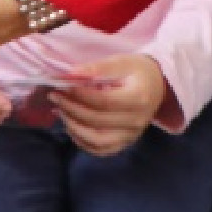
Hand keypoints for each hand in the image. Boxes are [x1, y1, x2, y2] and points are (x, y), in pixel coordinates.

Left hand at [50, 53, 167, 157]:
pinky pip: (101, 149)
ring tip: (61, 111)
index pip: (103, 101)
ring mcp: (131, 135)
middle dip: (71, 108)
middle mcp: (136, 121)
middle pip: (97, 121)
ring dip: (74, 127)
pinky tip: (72, 126)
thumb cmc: (137, 71)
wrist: (157, 86)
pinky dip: (82, 141)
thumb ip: (97, 68)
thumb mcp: (121, 62)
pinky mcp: (125, 143)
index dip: (80, 95)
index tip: (62, 85)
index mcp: (138, 98)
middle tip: (55, 95)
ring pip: (97, 141)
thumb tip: (70, 75)